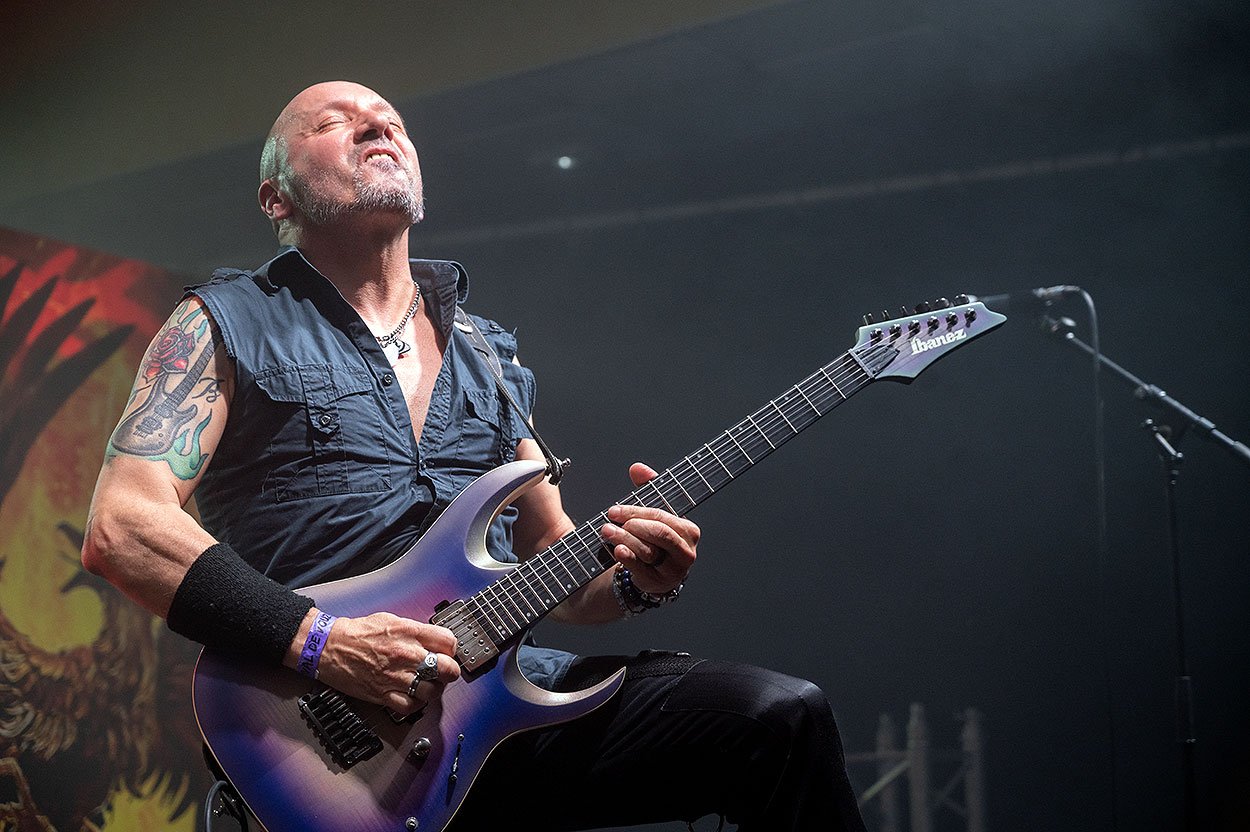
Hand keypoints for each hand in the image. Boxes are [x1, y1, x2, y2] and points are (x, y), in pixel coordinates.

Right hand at [315, 612, 460, 715]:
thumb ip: (416, 631)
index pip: (449, 642)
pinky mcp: (384, 694)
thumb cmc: (357, 633)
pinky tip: (413, 696)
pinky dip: (416, 703)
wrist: (329, 646)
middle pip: (448, 669)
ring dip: (433, 689)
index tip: (447, 652)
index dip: (451, 649)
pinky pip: (411, 706)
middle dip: (449, 671)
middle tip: (443, 671)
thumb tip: (433, 640)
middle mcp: (406, 654)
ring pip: (432, 691)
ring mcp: (396, 676)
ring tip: (427, 684)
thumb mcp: (391, 619)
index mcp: (409, 632)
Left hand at [600, 462, 698, 594]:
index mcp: (687, 530)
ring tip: (607, 533)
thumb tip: (637, 468)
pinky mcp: (660, 584)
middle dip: (632, 524)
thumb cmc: (650, 540)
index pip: (661, 516)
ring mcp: (675, 570)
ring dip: (625, 539)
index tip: (614, 510)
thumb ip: (646, 488)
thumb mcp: (649, 514)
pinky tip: (617, 550)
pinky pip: (644, 570)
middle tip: (609, 521)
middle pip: (659, 533)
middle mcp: (686, 550)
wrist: (647, 576)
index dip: (636, 511)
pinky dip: (629, 558)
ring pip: (650, 551)